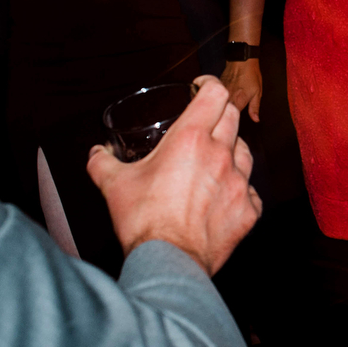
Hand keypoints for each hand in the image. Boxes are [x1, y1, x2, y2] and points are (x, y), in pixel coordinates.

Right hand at [86, 76, 261, 275]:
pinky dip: (240, 189)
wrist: (168, 261)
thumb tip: (96, 153)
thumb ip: (103, 163)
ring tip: (216, 158)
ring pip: (246, 150)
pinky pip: (251, 190)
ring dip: (233, 149)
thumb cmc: (144, 221)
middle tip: (206, 121)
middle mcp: (221, 154)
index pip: (215, 94)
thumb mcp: (114, 185)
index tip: (201, 88)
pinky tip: (224, 196)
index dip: (210, 85)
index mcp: (191, 138)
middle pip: (233, 116)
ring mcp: (239, 181)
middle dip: (221, 112)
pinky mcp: (249, 209)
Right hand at [221, 59, 262, 121]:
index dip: (231, 124)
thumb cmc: (251, 74)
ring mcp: (221, 92)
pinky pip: (215, 96)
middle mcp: (227, 98)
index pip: (231, 119)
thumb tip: (256, 120)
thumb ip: (255, 108)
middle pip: (222, 113)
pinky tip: (220, 101)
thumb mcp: (258, 92)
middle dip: (223, 118)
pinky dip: (217, 100)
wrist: (242, 59)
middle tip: (226, 122)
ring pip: (217, 105)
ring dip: (219, 108)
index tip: (232, 127)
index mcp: (238, 102)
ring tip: (220, 112)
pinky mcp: (217, 87)